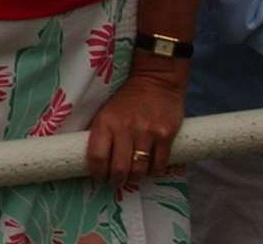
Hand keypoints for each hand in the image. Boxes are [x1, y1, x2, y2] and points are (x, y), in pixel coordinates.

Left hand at [86, 67, 183, 185]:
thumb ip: (103, 132)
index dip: (97, 172)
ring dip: (135, 178)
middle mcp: (124, 128)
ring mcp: (146, 132)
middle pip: (119, 168)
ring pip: (139, 169)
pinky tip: (151, 169)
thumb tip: (97, 161)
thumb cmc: (128, 98)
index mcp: (105, 121)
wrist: (156, 80)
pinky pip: (159, 164)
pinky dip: (154, 171)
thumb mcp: (107, 110)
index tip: (99, 177)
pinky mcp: (165, 135)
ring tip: (133, 176)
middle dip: (116, 180)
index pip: (97, 156)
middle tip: (116, 182)